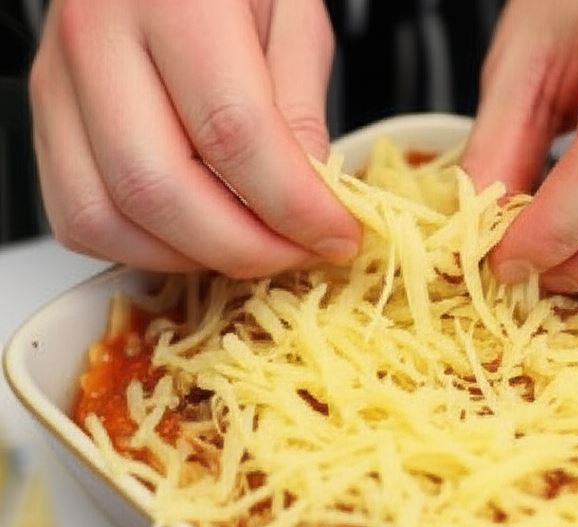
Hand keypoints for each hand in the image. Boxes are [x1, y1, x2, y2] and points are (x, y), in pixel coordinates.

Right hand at [29, 0, 359, 276]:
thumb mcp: (293, 15)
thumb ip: (299, 107)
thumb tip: (308, 201)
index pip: (232, 131)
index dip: (293, 205)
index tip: (336, 235)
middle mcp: (96, 37)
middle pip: (158, 188)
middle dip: (243, 248)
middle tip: (297, 255)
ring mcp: (59, 82)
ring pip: (106, 216)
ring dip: (191, 258)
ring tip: (252, 249)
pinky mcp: (47, 118)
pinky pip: (80, 218)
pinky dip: (143, 250)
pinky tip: (198, 237)